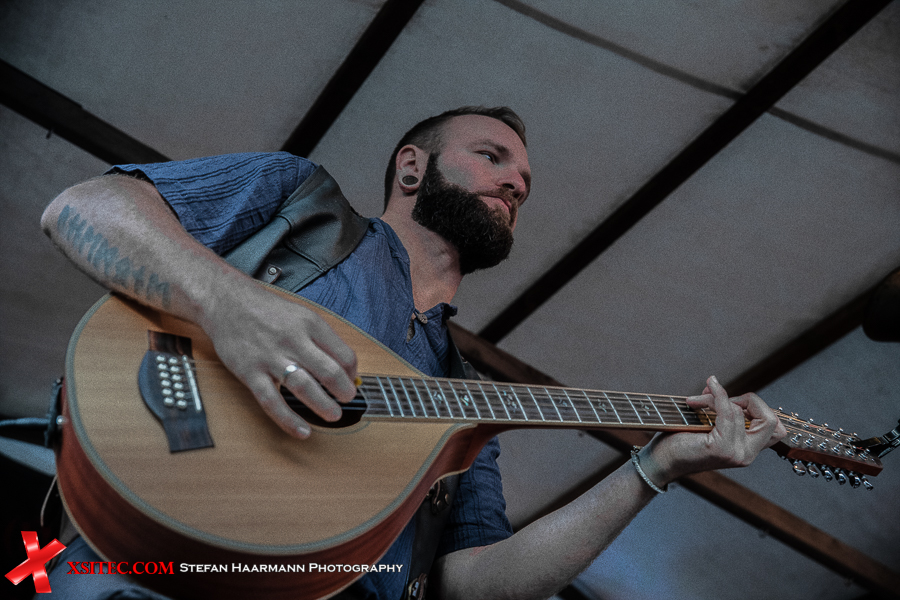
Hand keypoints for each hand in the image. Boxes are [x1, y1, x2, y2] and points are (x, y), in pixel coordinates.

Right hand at [202, 281, 357, 438]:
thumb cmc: (266, 310)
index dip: (352, 374)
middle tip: (347, 400)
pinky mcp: (250, 372)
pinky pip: (272, 402)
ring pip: (304, 388)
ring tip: (333, 415)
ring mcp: (270, 357)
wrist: (226, 302)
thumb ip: (321, 339)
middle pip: (329, 372)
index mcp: (310, 324)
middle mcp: (292, 340)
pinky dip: (289, 420)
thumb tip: (344, 368)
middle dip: (344, 392)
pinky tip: (302, 431)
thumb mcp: (301, 315)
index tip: (350, 381)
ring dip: (323, 406)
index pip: (344, 355)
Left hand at [641, 376, 786, 484]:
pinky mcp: (721, 448)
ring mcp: (735, 453)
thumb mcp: (708, 425)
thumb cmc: (680, 441)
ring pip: (739, 411)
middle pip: (771, 420)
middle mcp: (746, 455)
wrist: (660, 460)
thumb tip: (715, 384)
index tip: (731, 402)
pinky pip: (728, 412)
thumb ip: (721, 411)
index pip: (775, 428)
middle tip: (721, 399)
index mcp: (747, 451)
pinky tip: (708, 388)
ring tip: (695, 401)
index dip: (758, 408)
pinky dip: (718, 395)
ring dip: (716, 397)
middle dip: (749, 401)